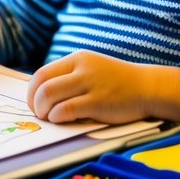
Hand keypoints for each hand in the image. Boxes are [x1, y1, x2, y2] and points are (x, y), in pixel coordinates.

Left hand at [26, 50, 179, 124]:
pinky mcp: (98, 102)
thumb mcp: (92, 70)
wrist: (147, 87)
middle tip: (40, 114)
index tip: (35, 103)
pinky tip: (62, 120)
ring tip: (50, 118)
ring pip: (50, 96)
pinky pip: (66, 109)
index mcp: (77, 59)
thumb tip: (41, 95)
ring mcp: (90, 84)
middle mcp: (81, 68)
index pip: (42, 73)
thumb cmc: (117, 83)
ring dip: (44, 111)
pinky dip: (57, 117)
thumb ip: (70, 77)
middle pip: (42, 85)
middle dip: (35, 103)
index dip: (32, 91)